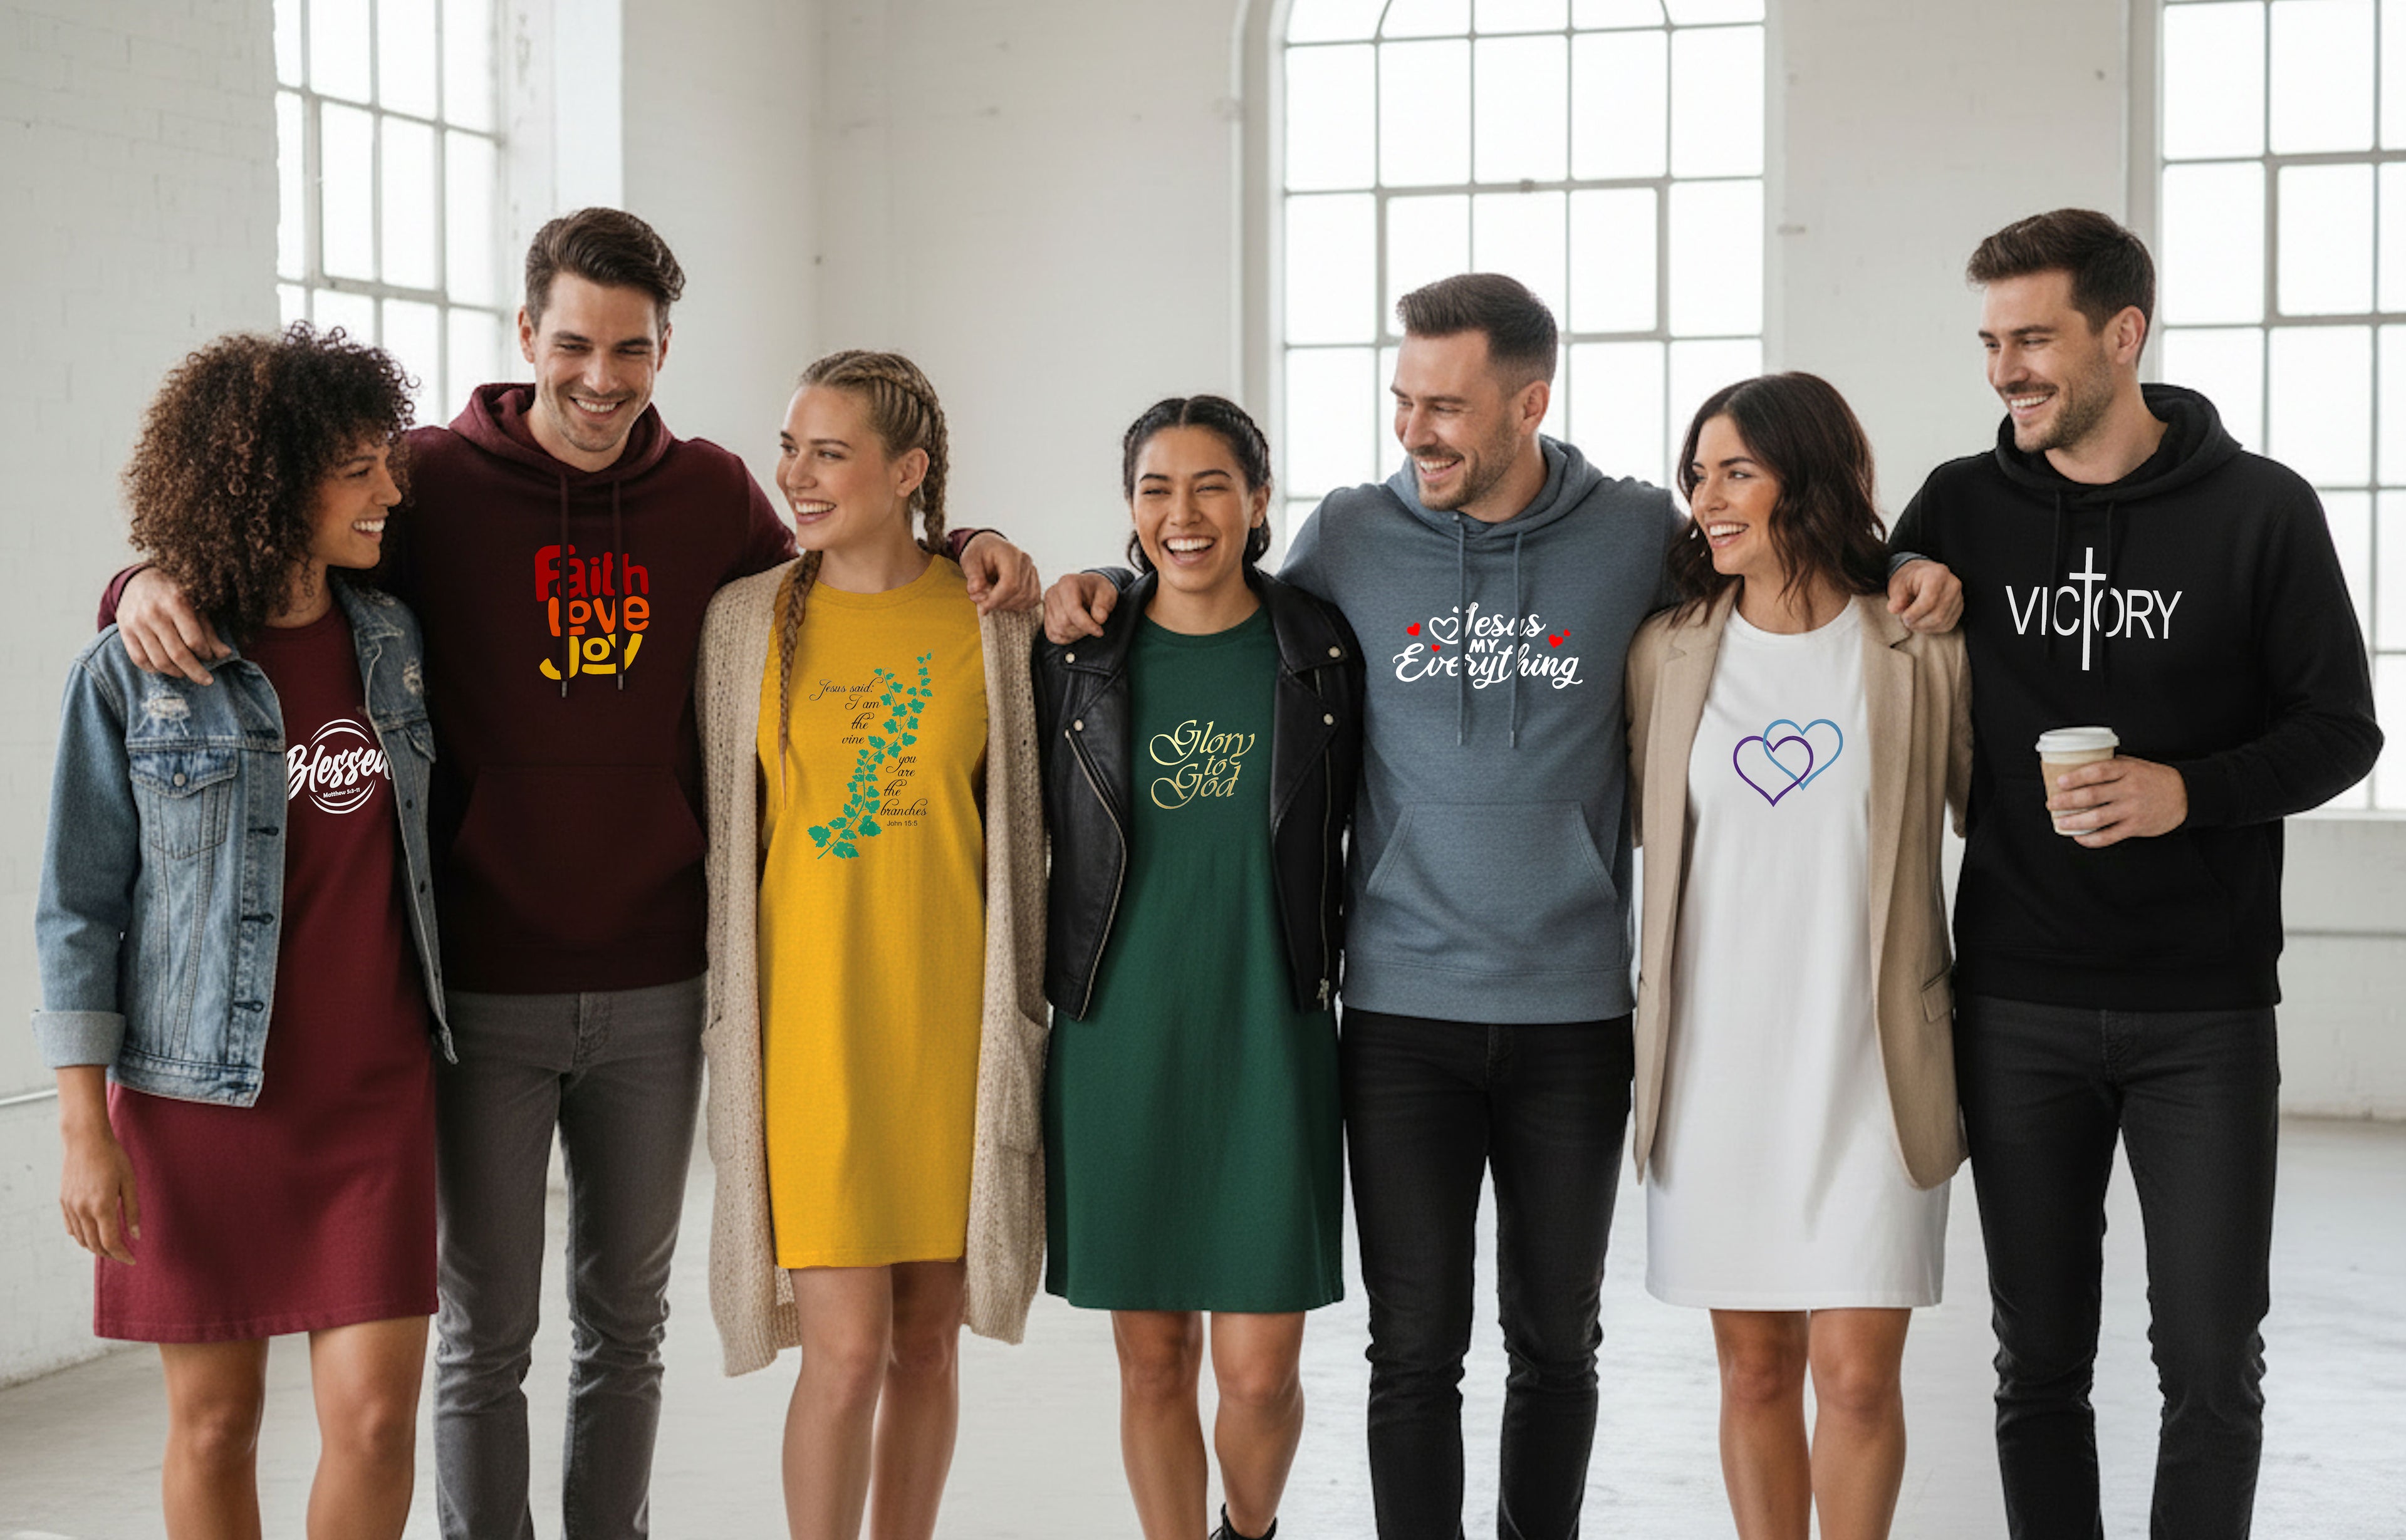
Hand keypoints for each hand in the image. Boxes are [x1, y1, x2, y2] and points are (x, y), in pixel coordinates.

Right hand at [60, 1120, 139, 1264]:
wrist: (85, 1140)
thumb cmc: (112, 1157)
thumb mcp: (129, 1181)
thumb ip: (132, 1210)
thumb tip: (136, 1235)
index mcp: (101, 1206)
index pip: (110, 1242)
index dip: (122, 1254)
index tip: (133, 1259)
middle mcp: (82, 1210)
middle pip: (95, 1244)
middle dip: (110, 1254)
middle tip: (123, 1255)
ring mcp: (70, 1206)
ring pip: (81, 1238)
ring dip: (95, 1247)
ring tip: (110, 1248)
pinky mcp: (63, 1201)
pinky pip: (71, 1227)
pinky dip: (81, 1236)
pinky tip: (92, 1235)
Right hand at [118, 567, 225, 684]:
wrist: (139, 580)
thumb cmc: (173, 593)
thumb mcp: (195, 605)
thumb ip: (208, 631)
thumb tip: (225, 654)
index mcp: (176, 603)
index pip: (194, 639)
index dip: (205, 653)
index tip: (210, 658)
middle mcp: (154, 613)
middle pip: (177, 654)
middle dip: (195, 671)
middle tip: (206, 680)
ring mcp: (137, 623)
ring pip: (158, 660)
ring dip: (176, 672)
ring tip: (185, 673)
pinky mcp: (124, 631)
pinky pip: (139, 659)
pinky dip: (154, 669)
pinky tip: (165, 669)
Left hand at [958, 531, 1041, 615]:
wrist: (990, 547)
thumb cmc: (980, 553)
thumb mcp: (969, 560)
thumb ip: (972, 575)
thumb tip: (975, 590)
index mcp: (1009, 553)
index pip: (1010, 583)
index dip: (997, 599)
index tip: (983, 607)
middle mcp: (1025, 561)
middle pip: (1019, 593)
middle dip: (999, 603)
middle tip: (980, 602)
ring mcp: (1032, 571)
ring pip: (1026, 599)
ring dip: (1007, 605)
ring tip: (990, 599)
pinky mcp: (1034, 581)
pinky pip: (1031, 600)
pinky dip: (1017, 605)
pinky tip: (1003, 601)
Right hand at [1042, 571, 1117, 644]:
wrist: (1089, 589)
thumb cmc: (1098, 591)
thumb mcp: (1108, 594)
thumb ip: (1104, 605)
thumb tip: (1099, 618)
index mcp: (1068, 583)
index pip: (1073, 609)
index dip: (1087, 624)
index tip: (1099, 631)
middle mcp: (1053, 592)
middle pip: (1064, 622)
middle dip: (1081, 629)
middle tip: (1093, 625)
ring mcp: (1047, 604)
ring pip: (1057, 630)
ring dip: (1075, 634)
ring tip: (1085, 625)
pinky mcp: (1045, 616)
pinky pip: (1053, 634)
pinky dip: (1067, 637)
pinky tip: (1076, 628)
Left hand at [1887, 558, 1963, 633]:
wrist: (1923, 574)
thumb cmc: (1910, 579)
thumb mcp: (1899, 584)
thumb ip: (1896, 597)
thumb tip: (1894, 609)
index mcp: (1937, 575)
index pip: (1929, 601)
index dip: (1914, 614)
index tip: (1903, 617)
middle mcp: (1952, 585)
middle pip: (1937, 614)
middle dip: (1918, 622)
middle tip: (1906, 621)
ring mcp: (1958, 597)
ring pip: (1942, 622)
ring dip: (1924, 627)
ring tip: (1912, 622)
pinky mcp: (1959, 608)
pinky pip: (1947, 625)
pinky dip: (1932, 628)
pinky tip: (1922, 623)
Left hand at [2049, 756, 2189, 847]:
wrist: (2184, 795)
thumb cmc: (2154, 778)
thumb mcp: (2134, 765)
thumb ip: (2111, 766)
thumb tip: (2079, 767)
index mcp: (2127, 770)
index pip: (2097, 771)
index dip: (2076, 777)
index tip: (2060, 782)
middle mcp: (2129, 789)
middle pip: (2092, 795)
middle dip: (2067, 801)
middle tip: (2052, 803)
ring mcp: (2132, 809)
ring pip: (2097, 817)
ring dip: (2074, 821)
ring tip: (2060, 822)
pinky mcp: (2136, 826)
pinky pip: (2108, 836)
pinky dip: (2091, 839)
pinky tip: (2079, 837)